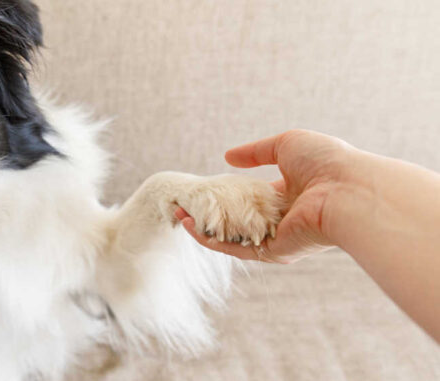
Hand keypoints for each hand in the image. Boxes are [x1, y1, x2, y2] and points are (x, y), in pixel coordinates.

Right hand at [176, 129, 358, 263]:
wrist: (349, 189)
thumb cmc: (327, 162)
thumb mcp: (286, 144)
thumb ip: (256, 152)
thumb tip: (228, 156)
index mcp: (288, 196)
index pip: (251, 198)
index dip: (226, 193)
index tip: (204, 187)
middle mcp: (281, 220)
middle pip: (237, 220)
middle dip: (209, 212)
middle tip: (183, 203)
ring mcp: (275, 238)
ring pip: (231, 236)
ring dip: (203, 227)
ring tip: (178, 213)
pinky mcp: (271, 252)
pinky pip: (233, 248)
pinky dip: (208, 239)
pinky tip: (188, 225)